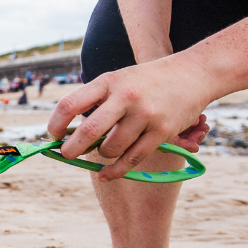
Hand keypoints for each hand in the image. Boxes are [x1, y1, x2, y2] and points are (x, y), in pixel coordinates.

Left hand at [47, 56, 218, 179]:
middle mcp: (126, 97)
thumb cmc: (147, 81)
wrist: (193, 73)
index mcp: (108, 81)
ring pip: (111, 148)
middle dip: (71, 149)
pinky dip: (116, 170)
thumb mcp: (118, 79)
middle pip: (89, 131)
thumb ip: (96, 100)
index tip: (53, 135)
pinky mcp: (163, 131)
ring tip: (102, 151)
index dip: (56, 123)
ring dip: (101, 155)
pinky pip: (133, 158)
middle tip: (66, 155)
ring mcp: (145, 115)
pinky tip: (105, 175)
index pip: (70, 104)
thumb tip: (68, 132)